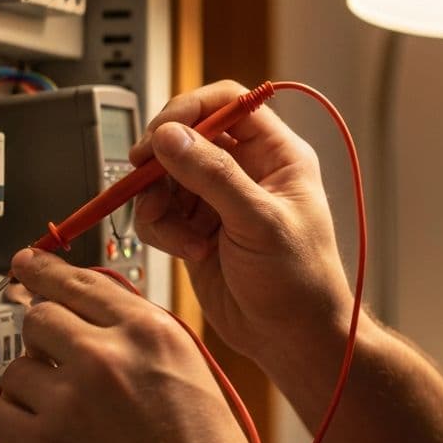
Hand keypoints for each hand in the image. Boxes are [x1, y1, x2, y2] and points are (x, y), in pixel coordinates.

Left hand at [0, 248, 274, 442]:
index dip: (44, 269)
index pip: (81, 281)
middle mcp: (108, 355)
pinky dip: (7, 423)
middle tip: (53, 361)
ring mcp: (71, 400)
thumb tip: (93, 314)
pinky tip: (35, 434)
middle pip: (38, 317)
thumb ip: (140, 335)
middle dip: (43, 338)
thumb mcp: (190, 368)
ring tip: (63, 415)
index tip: (26, 263)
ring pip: (15, 369)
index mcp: (150, 331)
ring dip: (30, 386)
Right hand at [129, 80, 353, 361]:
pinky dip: (160, 228)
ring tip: (176, 233)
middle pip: (188, 135)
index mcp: (276, 155)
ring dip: (158, 201)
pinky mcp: (196, 228)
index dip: (191, 109)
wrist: (291, 339)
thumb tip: (171, 136)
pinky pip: (159, 211)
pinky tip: (184, 250)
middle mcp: (246, 169)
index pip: (228, 103)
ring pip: (166, 174)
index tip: (162, 131)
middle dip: (162, 157)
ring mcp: (218, 199)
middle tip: (142, 173)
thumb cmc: (299, 282)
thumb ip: (213, 176)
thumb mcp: (259, 222)